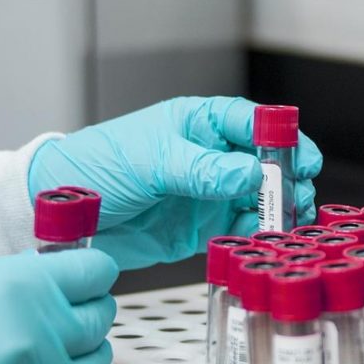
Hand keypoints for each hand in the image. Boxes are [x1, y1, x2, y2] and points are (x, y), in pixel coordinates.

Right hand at [0, 249, 118, 363]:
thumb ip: (16, 287)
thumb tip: (53, 288)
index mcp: (20, 286)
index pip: (96, 274)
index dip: (94, 278)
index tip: (92, 283)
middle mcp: (35, 334)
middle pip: (99, 321)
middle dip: (88, 319)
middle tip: (76, 323)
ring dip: (85, 363)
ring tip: (68, 361)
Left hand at [28, 96, 322, 269]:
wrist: (60, 214)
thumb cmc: (96, 167)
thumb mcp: (152, 162)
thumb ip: (204, 170)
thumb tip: (251, 173)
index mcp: (198, 125)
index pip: (252, 123)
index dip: (282, 138)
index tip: (302, 158)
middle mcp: (209, 157)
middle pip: (264, 164)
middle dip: (287, 180)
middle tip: (297, 198)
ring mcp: (207, 194)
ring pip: (257, 200)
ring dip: (275, 211)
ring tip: (284, 224)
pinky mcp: (201, 228)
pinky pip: (238, 230)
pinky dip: (253, 235)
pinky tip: (259, 239)